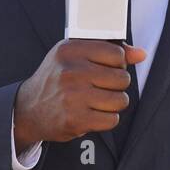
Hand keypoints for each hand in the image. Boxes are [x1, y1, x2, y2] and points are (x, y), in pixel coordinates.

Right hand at [14, 39, 146, 144]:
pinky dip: (106, 119)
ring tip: (97, 102)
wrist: (28, 109)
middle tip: (100, 88)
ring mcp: (73, 96)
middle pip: (122, 78)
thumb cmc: (56, 79)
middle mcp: (70, 71)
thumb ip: (109, 52)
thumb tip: (141, 54)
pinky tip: (92, 114)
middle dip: (116, 86)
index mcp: (70, 50)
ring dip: (113, 104)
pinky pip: (112, 119)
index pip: (116, 54)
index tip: (106, 69)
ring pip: (120, 100)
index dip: (117, 64)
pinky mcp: (76, 120)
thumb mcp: (75, 56)